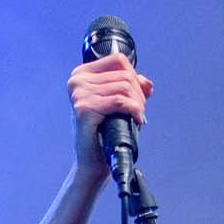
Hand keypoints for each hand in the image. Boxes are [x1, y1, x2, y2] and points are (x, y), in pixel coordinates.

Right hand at [68, 51, 150, 170]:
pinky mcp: (84, 109)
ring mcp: (79, 94)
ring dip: (138, 104)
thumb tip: (147, 83)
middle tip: (139, 112)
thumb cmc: (104, 133)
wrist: (94, 162)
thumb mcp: (119, 104)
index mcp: (81, 74)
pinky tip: (137, 120)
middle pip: (124, 75)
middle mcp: (77, 81)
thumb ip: (133, 88)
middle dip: (138, 94)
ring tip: (137, 117)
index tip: (137, 96)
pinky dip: (134, 110)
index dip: (134, 76)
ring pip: (125, 87)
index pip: (118, 60)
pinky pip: (120, 101)